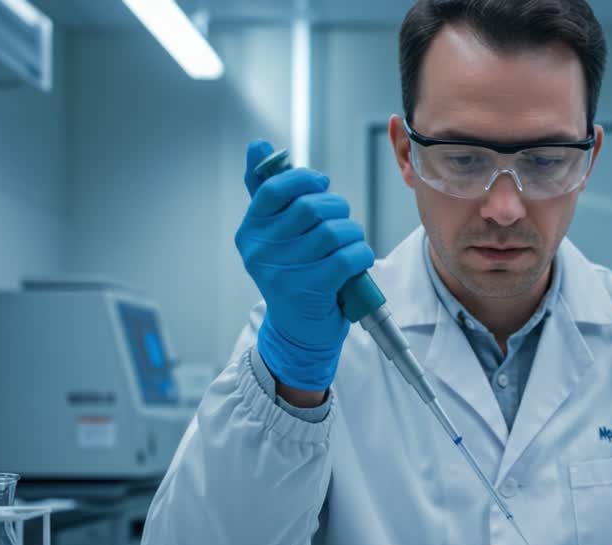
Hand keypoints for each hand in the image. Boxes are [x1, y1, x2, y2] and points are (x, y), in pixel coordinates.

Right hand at [236, 141, 374, 390]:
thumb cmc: (293, 275)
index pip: (276, 188)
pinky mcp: (311, 290)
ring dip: (352, 234)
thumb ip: (266, 191)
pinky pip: (349, 256)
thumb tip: (256, 145)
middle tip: (340, 223)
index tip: (320, 186)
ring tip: (348, 246)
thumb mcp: (273, 235)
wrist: (298, 332)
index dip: (305, 180)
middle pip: (312, 208)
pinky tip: (357, 263)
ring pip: (335, 231)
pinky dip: (361, 256)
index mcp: (250, 231)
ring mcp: (284, 272)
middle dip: (336, 209)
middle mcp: (261, 251)